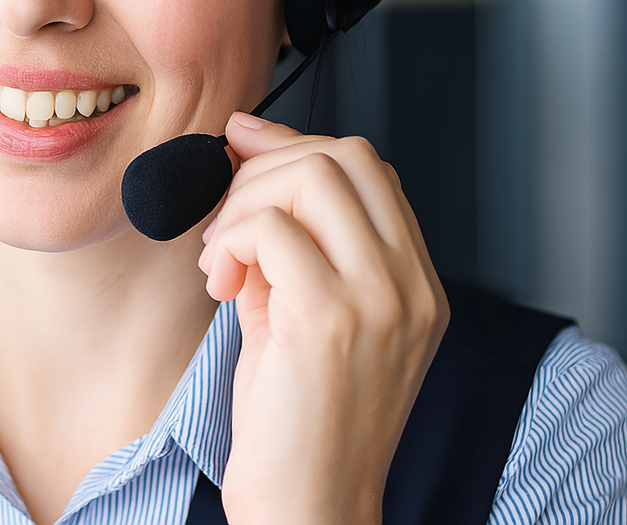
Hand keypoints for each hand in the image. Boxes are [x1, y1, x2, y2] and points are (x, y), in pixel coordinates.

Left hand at [197, 113, 447, 524]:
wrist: (307, 507)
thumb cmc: (294, 421)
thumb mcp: (298, 312)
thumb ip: (287, 240)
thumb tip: (247, 151)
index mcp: (414, 285)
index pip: (369, 168)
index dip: (293, 145)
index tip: (240, 149)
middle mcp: (411, 288)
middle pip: (344, 156)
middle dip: (263, 168)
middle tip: (223, 222)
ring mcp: (380, 301)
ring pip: (310, 177)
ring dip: (242, 205)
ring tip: (220, 260)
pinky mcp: (331, 319)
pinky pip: (271, 229)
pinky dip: (228, 241)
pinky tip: (219, 285)